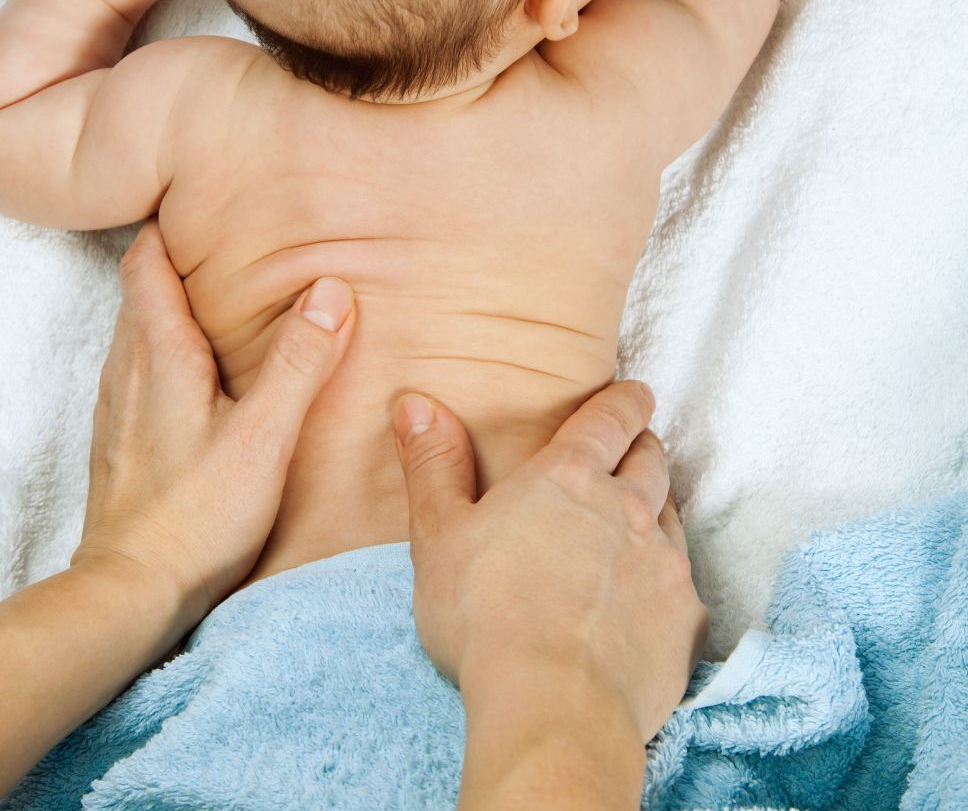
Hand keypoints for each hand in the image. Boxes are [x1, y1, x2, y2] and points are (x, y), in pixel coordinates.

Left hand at [71, 219, 356, 628]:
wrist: (130, 591)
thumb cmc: (198, 515)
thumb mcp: (265, 436)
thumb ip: (299, 363)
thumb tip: (331, 291)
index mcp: (159, 356)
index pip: (148, 264)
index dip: (169, 226)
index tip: (203, 199)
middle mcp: (127, 370)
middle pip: (142, 291)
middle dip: (178, 259)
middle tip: (228, 240)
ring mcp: (118, 406)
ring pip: (138, 330)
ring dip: (172, 304)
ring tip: (221, 297)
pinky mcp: (122, 438)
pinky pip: (138, 368)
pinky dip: (166, 348)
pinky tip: (200, 370)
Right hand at [393, 382, 708, 744]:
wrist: (553, 709)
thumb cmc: (484, 618)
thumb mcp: (439, 535)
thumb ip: (433, 465)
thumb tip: (416, 404)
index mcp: (569, 478)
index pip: (611, 418)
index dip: (625, 401)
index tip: (635, 393)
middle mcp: (627, 508)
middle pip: (651, 459)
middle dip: (643, 446)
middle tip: (633, 447)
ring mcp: (663, 562)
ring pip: (673, 512)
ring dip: (658, 504)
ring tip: (639, 514)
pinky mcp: (684, 616)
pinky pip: (685, 579)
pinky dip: (668, 572)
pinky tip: (649, 592)